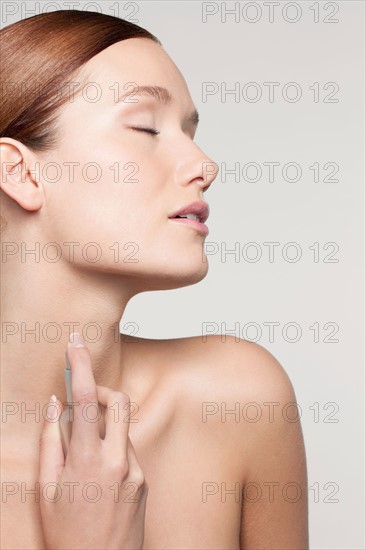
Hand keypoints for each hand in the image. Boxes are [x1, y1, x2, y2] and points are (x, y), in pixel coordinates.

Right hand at [38, 334, 147, 549]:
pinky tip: (99, 476)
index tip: (75, 343)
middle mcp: (118, 460)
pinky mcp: (145, 481)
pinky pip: (129, 450)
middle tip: (85, 399)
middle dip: (102, 391)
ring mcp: (135, 470)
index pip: (86, 399)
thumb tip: (53, 404)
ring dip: (104, 427)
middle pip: (120, 401)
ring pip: (124, 428)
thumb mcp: (45, 490)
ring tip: (85, 454)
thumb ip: (50, 442)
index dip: (80, 365)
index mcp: (88, 461)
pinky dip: (112, 449)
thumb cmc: (66, 534)